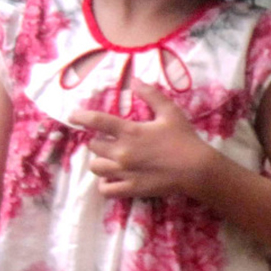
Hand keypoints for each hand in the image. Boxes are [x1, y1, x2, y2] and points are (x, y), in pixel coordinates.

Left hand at [71, 81, 214, 199]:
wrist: (197, 169)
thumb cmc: (184, 139)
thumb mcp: (170, 112)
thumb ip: (151, 95)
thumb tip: (135, 80)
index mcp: (130, 132)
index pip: (97, 121)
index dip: (81, 117)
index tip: (73, 116)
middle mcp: (121, 152)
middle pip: (94, 146)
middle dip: (98, 141)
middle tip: (108, 140)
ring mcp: (124, 173)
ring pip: (96, 168)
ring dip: (100, 162)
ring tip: (109, 159)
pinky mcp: (130, 189)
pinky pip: (105, 189)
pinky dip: (105, 184)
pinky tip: (112, 179)